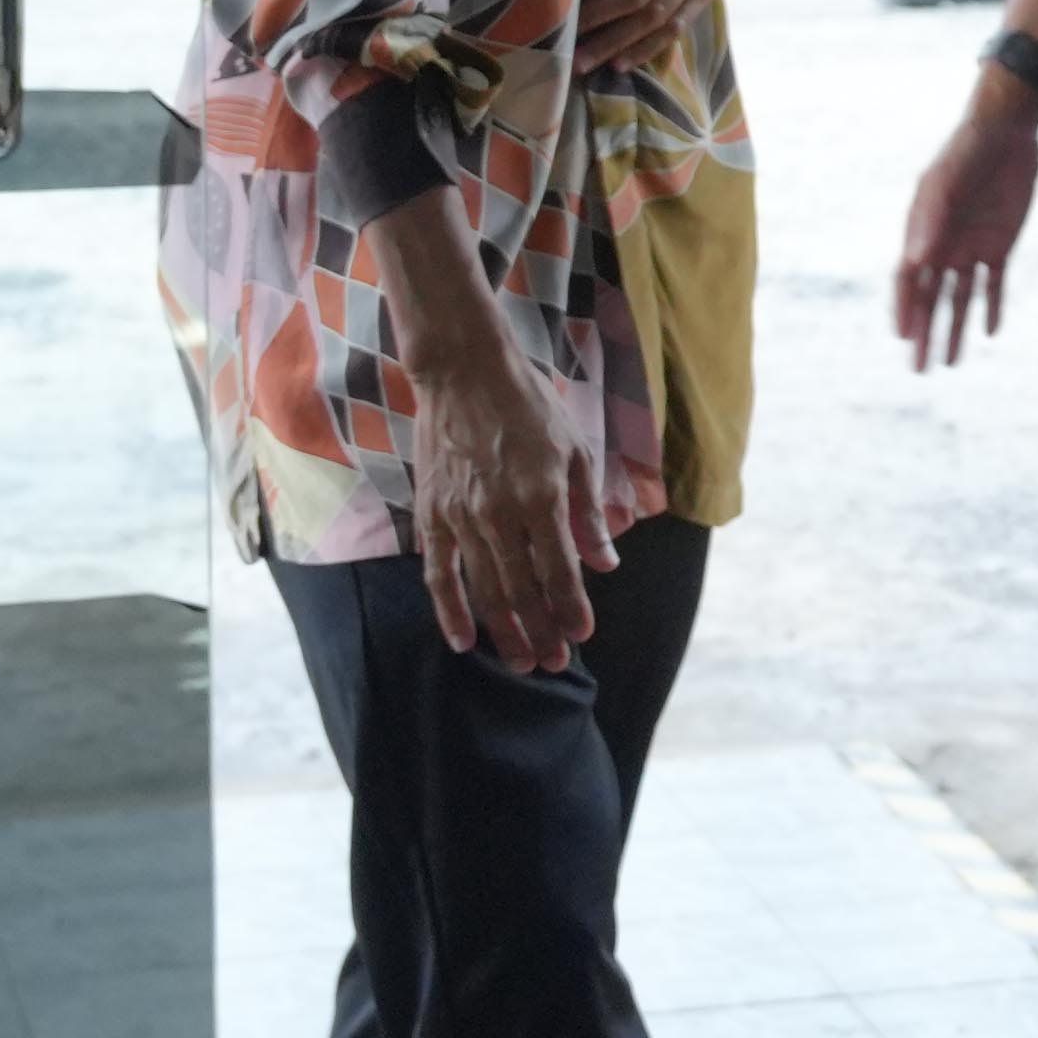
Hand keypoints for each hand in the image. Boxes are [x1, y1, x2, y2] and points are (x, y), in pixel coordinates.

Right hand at [401, 345, 608, 674]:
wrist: (463, 372)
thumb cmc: (528, 406)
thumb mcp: (575, 450)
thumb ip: (588, 511)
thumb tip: (606, 564)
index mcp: (540, 496)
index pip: (559, 570)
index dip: (571, 608)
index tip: (582, 636)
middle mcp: (499, 513)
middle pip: (521, 590)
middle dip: (541, 632)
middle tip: (554, 664)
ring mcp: (460, 516)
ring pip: (483, 590)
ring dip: (504, 631)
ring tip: (522, 662)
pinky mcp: (432, 514)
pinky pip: (439, 573)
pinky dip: (449, 611)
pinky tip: (463, 641)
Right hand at [891, 74, 1037, 364]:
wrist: (1007, 132)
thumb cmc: (966, 153)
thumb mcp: (946, 184)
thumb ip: (931, 221)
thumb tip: (917, 262)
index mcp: (922, 233)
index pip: (906, 281)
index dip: (904, 309)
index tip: (904, 337)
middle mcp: (944, 246)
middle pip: (930, 299)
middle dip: (925, 334)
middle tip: (920, 369)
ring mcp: (972, 247)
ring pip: (961, 299)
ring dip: (956, 329)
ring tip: (951, 363)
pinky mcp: (1001, 245)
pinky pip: (994, 284)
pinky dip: (992, 306)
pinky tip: (990, 332)